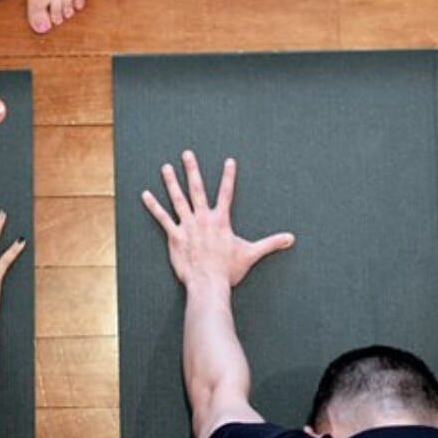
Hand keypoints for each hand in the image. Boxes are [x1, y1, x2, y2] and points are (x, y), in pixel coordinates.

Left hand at [142, 151, 294, 286]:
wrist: (209, 283)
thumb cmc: (229, 270)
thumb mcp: (251, 253)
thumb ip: (271, 243)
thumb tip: (291, 239)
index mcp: (221, 220)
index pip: (226, 193)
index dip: (228, 176)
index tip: (229, 160)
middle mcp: (203, 218)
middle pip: (197, 189)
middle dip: (192, 169)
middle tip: (187, 153)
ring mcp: (188, 226)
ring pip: (177, 199)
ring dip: (171, 182)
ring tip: (165, 167)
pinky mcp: (175, 236)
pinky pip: (162, 218)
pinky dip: (153, 206)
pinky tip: (145, 194)